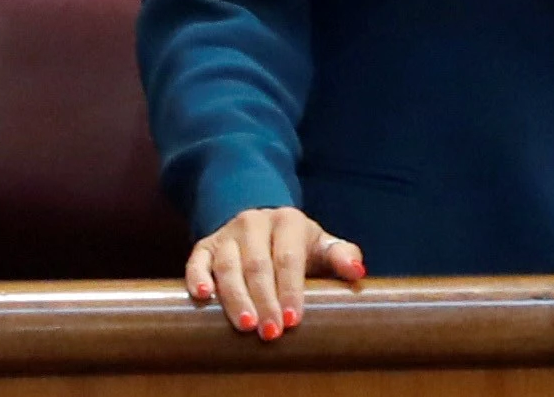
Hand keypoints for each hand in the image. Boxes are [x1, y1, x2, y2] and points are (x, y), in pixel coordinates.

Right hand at [184, 207, 362, 338]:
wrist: (262, 224)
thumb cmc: (296, 245)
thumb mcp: (320, 245)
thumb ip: (340, 255)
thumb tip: (356, 271)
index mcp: (287, 220)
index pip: (289, 257)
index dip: (290, 290)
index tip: (292, 321)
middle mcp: (254, 222)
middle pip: (258, 264)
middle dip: (264, 300)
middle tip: (270, 333)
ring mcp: (227, 234)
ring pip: (228, 265)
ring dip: (235, 297)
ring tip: (245, 325)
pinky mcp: (205, 246)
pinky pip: (197, 260)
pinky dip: (197, 277)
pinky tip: (203, 297)